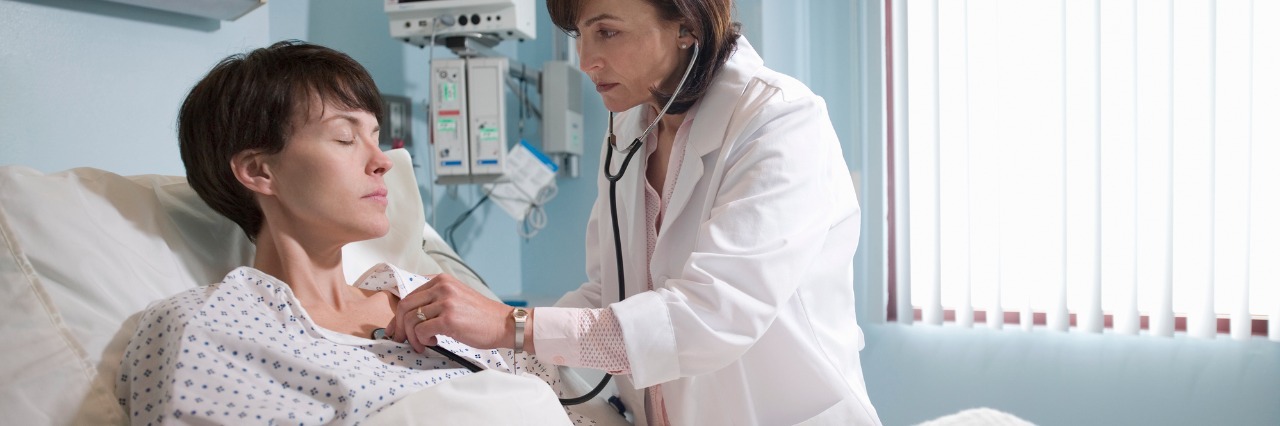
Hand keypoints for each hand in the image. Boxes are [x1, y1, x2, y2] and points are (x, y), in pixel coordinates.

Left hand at [385, 273, 512, 352]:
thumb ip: (434, 301)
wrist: (504, 324)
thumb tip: (407, 317)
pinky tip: (434, 342)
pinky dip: (423, 340)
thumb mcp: (456, 298)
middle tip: (401, 340)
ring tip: (423, 344)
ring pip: (412, 320)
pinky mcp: (449, 318)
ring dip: (413, 337)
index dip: (399, 316)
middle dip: (399, 327)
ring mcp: (446, 302)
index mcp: (441, 280)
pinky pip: (421, 330)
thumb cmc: (480, 316)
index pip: (409, 296)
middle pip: (405, 306)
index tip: (397, 329)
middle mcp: (442, 286)